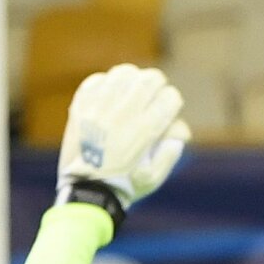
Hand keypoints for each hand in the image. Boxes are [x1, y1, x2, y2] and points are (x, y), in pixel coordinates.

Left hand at [56, 64, 190, 207]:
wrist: (85, 190)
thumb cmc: (125, 185)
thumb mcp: (157, 176)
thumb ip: (172, 150)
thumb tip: (181, 128)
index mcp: (146, 129)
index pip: (170, 96)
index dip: (173, 102)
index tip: (168, 109)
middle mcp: (124, 113)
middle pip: (150, 78)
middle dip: (157, 85)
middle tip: (152, 96)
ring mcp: (100, 107)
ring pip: (124, 73)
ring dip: (132, 80)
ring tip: (130, 92)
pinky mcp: (82, 106)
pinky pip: (98, 80)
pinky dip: (107, 84)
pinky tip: (109, 96)